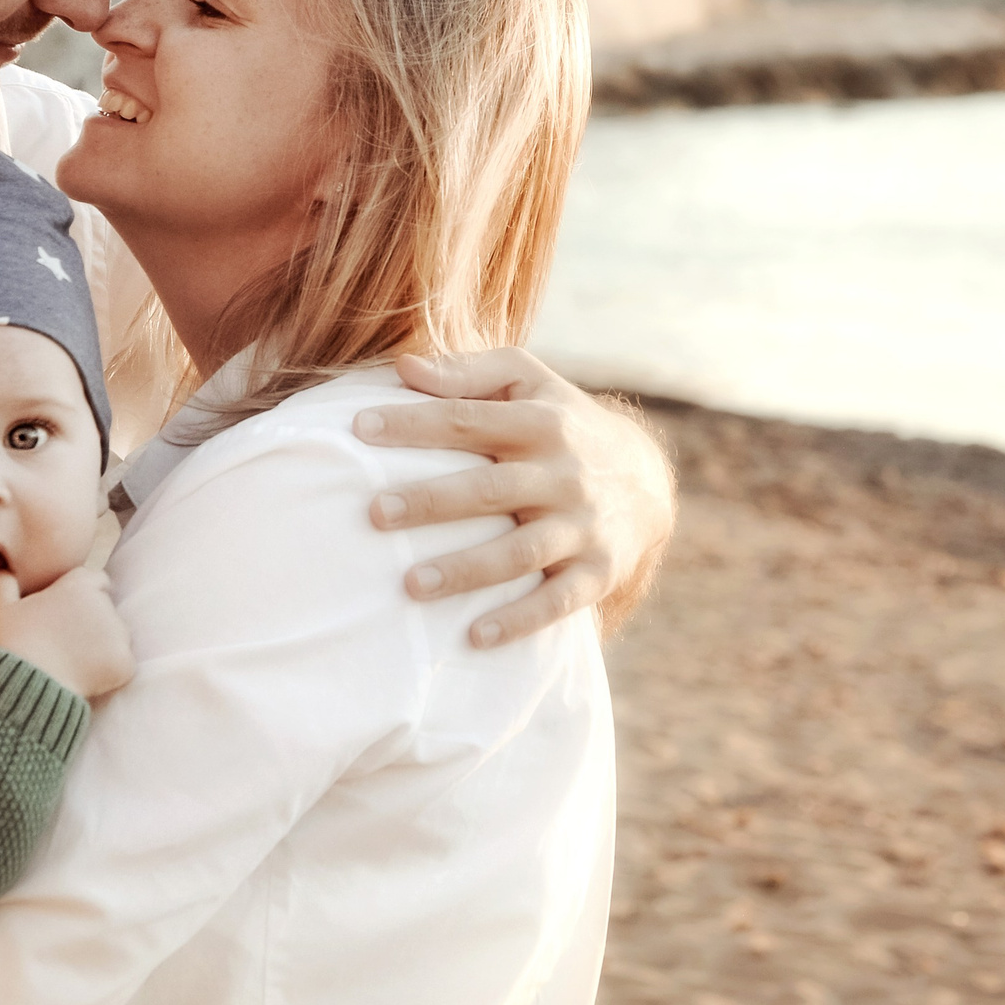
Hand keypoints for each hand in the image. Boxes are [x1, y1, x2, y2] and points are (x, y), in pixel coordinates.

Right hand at [0, 567, 135, 698]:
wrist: (30, 685)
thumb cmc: (16, 644)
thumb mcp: (0, 610)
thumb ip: (2, 584)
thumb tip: (2, 572)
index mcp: (80, 585)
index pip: (95, 580)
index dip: (82, 595)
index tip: (68, 613)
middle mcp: (105, 604)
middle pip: (105, 609)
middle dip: (92, 623)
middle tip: (66, 643)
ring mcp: (118, 634)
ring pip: (116, 636)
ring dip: (101, 647)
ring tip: (72, 662)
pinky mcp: (125, 662)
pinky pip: (122, 664)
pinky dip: (109, 672)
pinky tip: (84, 678)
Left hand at [357, 348, 676, 648]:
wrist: (646, 482)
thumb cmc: (561, 424)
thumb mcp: (529, 382)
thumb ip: (467, 373)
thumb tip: (402, 367)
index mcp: (540, 422)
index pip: (468, 420)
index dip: (413, 424)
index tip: (357, 428)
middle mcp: (563, 473)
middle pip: (490, 489)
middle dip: (433, 501)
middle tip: (376, 513)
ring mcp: (582, 525)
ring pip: (520, 551)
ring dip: (467, 569)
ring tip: (411, 585)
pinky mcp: (599, 571)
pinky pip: (559, 601)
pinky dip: (520, 620)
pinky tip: (475, 636)